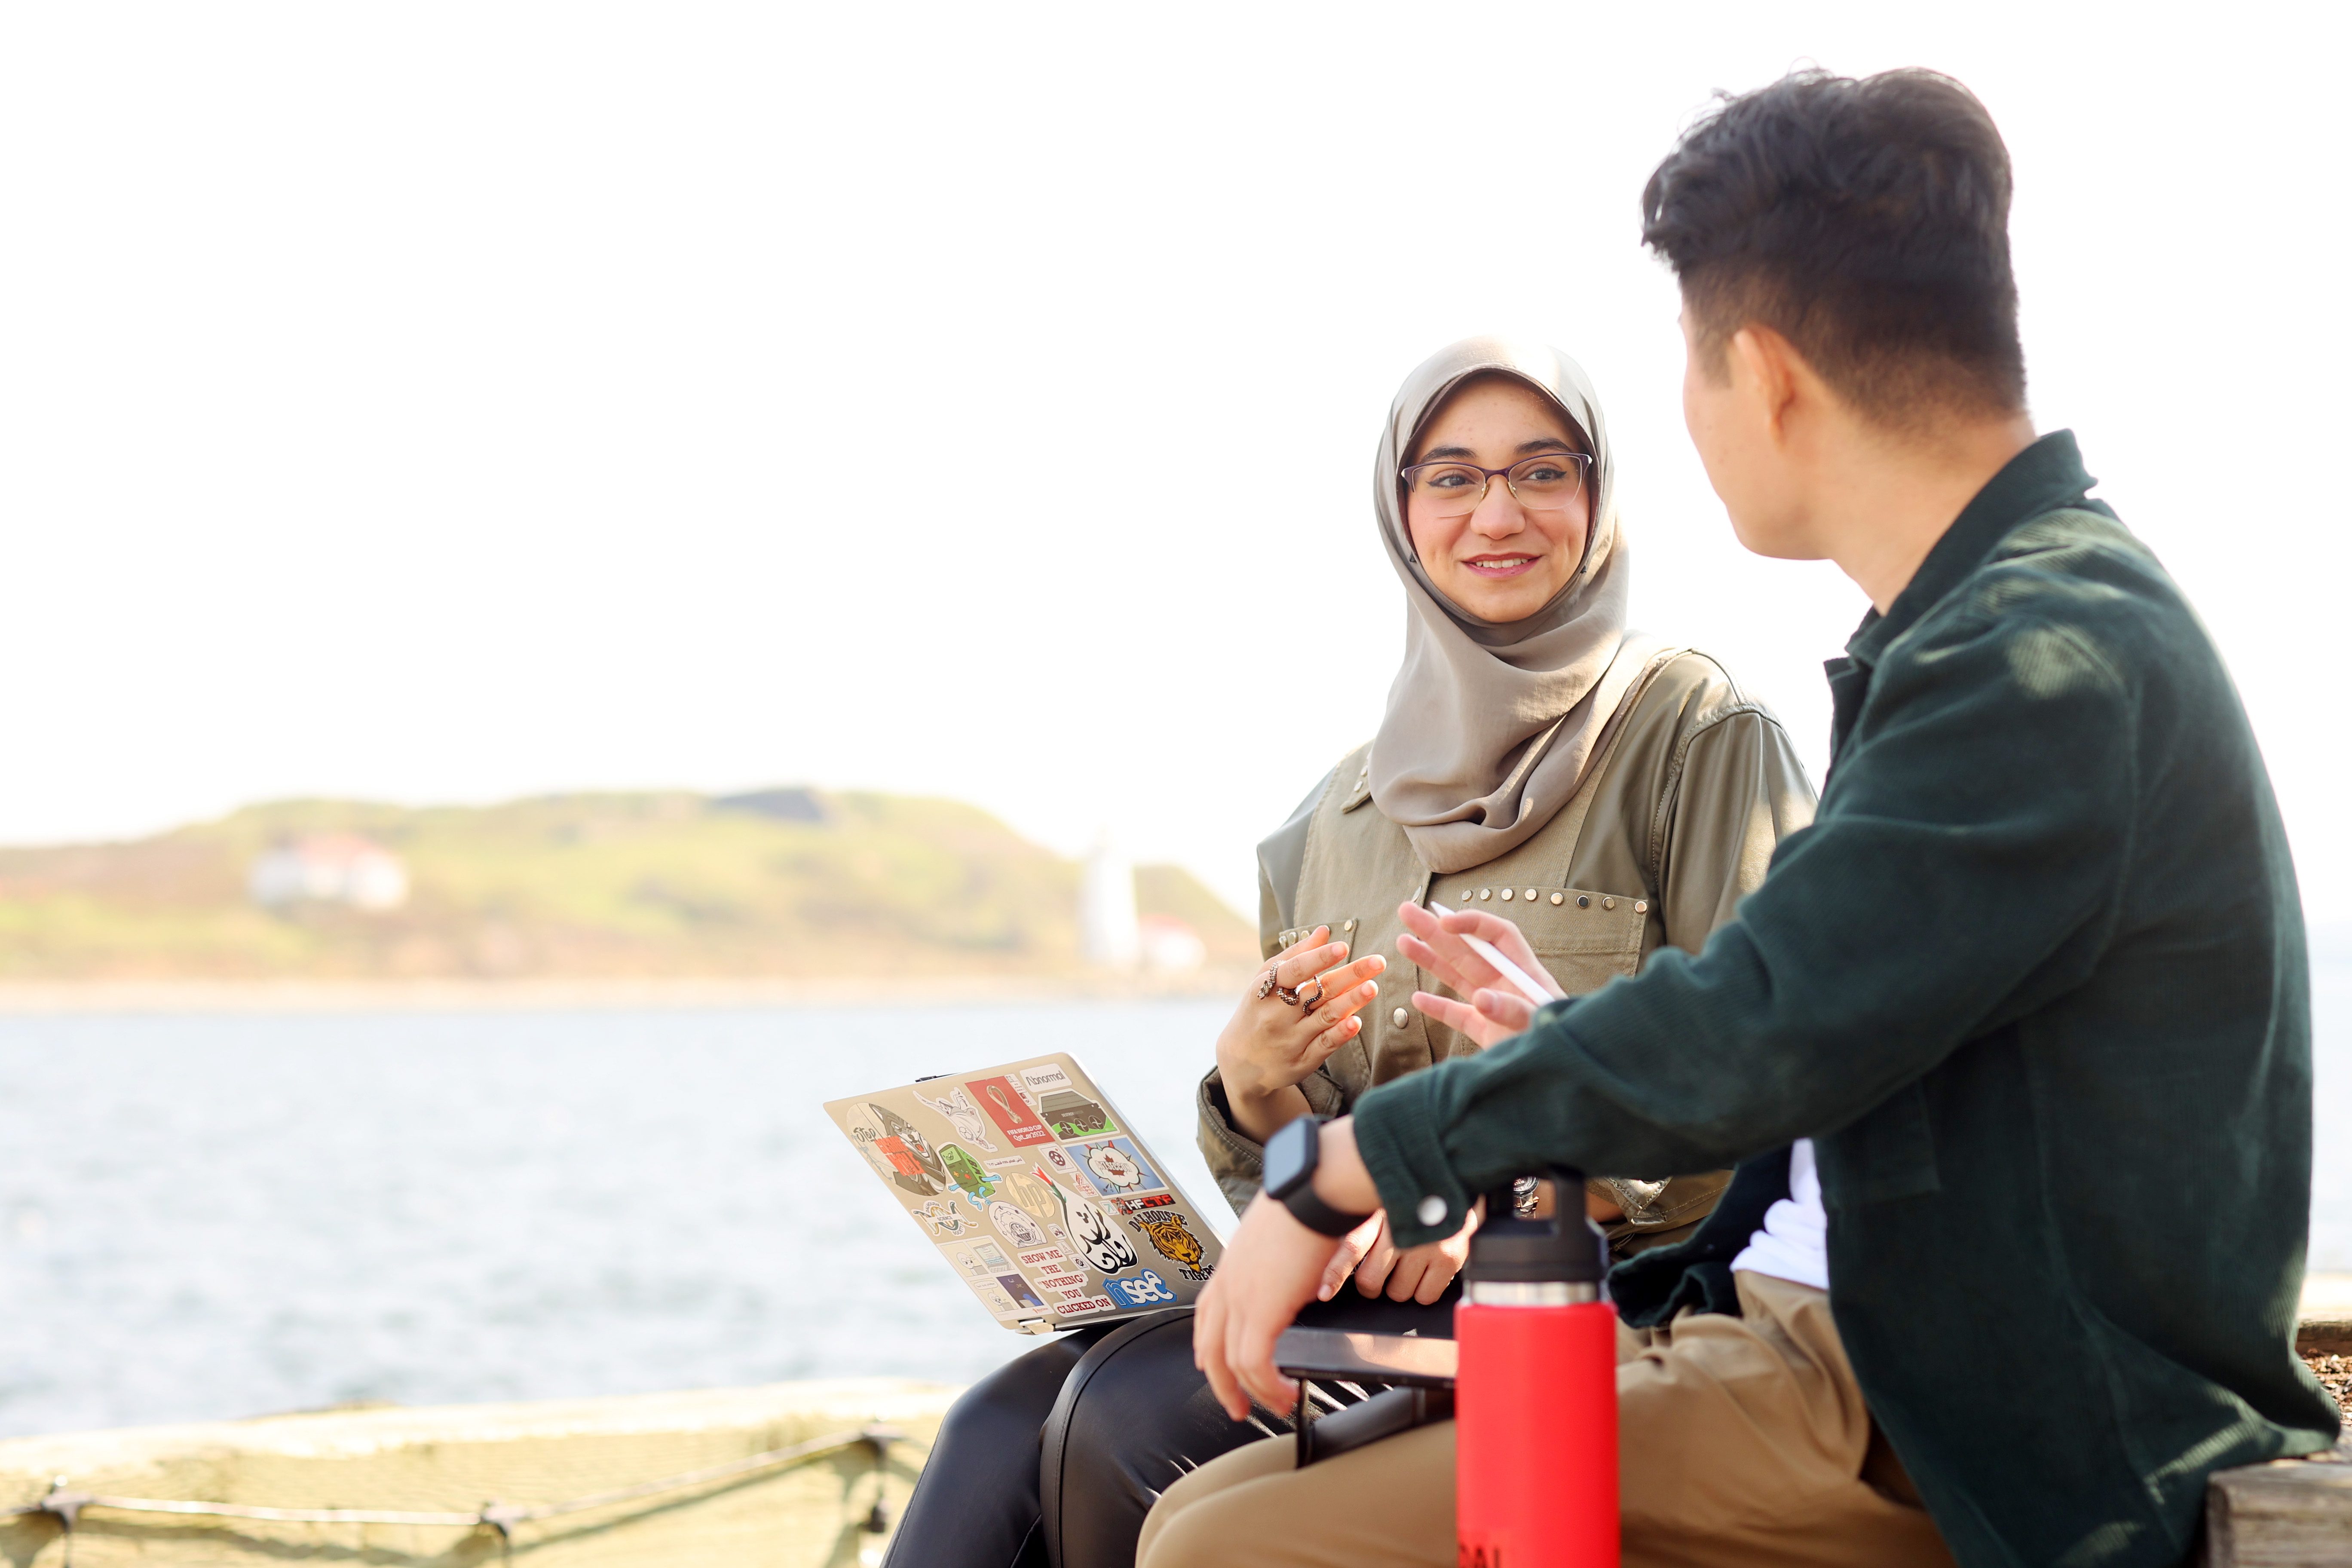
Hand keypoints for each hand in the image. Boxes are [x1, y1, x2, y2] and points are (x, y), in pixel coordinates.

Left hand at [1195, 1118, 1382, 1420]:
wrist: (1315, 1190)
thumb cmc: (1311, 1202)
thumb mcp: (1285, 1235)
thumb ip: (1280, 1261)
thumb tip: (1299, 1276)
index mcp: (1232, 1263)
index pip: (1207, 1313)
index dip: (1209, 1345)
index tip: (1217, 1367)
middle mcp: (1228, 1282)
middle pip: (1211, 1345)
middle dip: (1223, 1382)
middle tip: (1238, 1407)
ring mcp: (1240, 1296)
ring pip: (1232, 1361)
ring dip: (1253, 1391)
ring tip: (1274, 1404)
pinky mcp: (1259, 1311)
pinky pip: (1254, 1364)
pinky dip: (1268, 1386)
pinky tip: (1286, 1393)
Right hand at [1215, 928, 1385, 1143]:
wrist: (1239, 1063)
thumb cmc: (1257, 1011)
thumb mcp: (1265, 982)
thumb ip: (1296, 956)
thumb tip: (1324, 931)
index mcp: (1265, 991)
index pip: (1294, 971)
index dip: (1318, 959)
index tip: (1343, 946)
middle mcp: (1277, 1015)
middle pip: (1317, 992)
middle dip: (1349, 976)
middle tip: (1378, 961)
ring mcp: (1290, 1040)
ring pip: (1325, 1017)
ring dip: (1350, 1002)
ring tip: (1373, 987)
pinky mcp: (1302, 1061)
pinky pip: (1324, 1046)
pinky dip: (1341, 1034)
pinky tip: (1357, 1021)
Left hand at [1321, 1206, 1478, 1303]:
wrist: (1454, 1183)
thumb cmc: (1411, 1200)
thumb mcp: (1382, 1204)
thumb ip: (1363, 1226)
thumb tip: (1342, 1263)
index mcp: (1378, 1214)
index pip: (1351, 1247)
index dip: (1335, 1273)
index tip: (1324, 1293)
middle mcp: (1400, 1229)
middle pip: (1370, 1280)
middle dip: (1371, 1286)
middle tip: (1380, 1274)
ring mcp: (1425, 1245)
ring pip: (1397, 1293)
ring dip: (1399, 1287)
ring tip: (1410, 1265)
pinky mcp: (1449, 1257)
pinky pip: (1424, 1296)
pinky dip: (1422, 1291)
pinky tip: (1428, 1271)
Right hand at [1395, 902, 1561, 1048]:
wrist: (1565, 1076)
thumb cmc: (1562, 1042)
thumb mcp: (1542, 1022)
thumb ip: (1513, 1010)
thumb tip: (1480, 998)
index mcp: (1524, 973)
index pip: (1498, 935)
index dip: (1472, 923)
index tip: (1445, 921)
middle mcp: (1506, 985)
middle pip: (1467, 950)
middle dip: (1436, 931)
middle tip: (1407, 911)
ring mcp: (1494, 1008)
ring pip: (1457, 977)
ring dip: (1430, 960)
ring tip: (1403, 942)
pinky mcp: (1487, 1032)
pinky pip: (1458, 1015)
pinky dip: (1438, 1007)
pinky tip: (1417, 998)